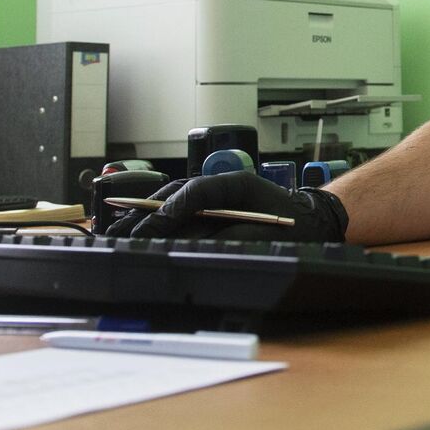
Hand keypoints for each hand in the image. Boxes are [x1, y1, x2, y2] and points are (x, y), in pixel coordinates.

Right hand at [106, 170, 348, 242]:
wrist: (311, 220)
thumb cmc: (293, 224)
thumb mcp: (267, 234)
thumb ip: (231, 238)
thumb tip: (194, 244)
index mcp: (236, 185)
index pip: (193, 193)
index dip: (168, 211)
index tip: (150, 228)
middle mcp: (221, 186)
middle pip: (174, 195)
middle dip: (147, 215)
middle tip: (119, 233)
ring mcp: (215, 195)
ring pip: (172, 201)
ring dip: (146, 217)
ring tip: (118, 233)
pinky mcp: (212, 207)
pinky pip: (180, 210)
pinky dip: (159, 222)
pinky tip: (138, 234)